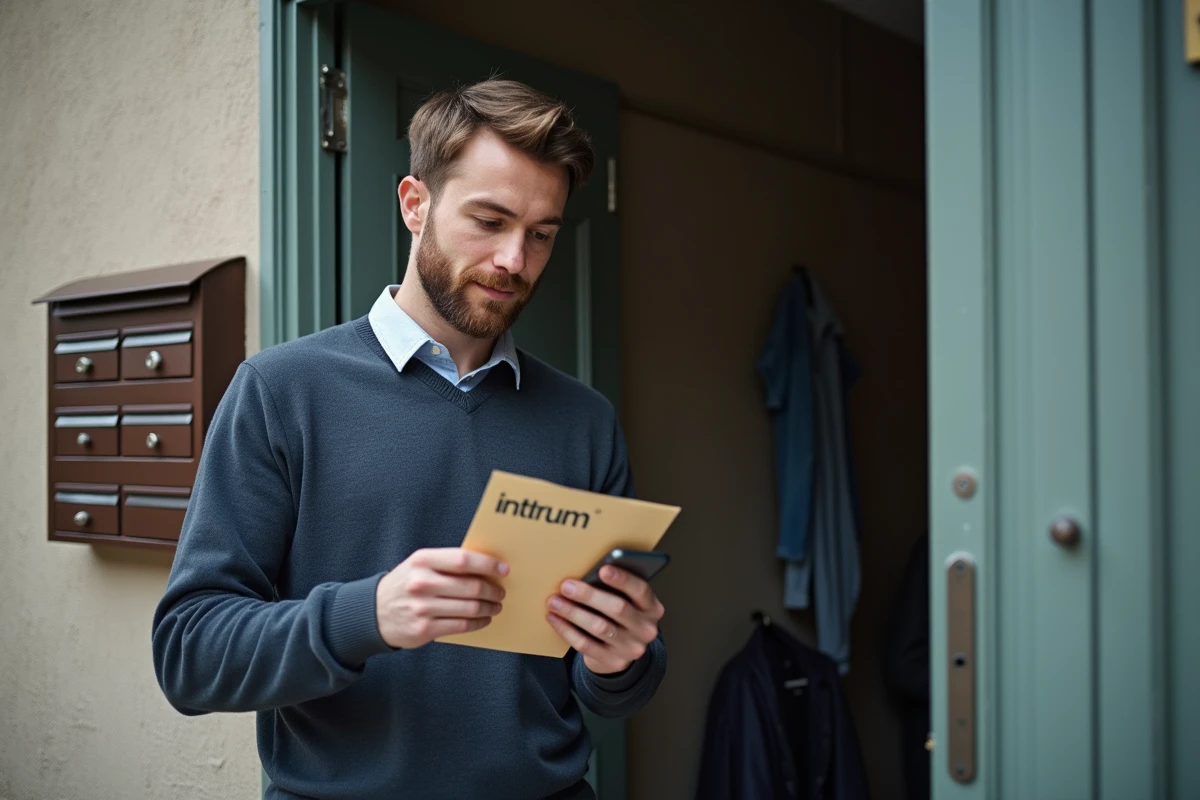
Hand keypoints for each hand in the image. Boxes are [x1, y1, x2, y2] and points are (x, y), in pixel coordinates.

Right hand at [376, 548, 508, 648]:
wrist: (373, 612)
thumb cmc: (405, 584)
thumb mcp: (419, 565)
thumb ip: (447, 564)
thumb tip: (486, 567)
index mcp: (422, 561)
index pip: (463, 560)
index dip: (488, 564)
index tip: (503, 569)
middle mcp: (421, 583)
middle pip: (470, 586)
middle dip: (492, 590)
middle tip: (500, 592)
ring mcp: (422, 608)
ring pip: (469, 608)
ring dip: (488, 607)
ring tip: (495, 605)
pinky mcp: (424, 629)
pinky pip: (461, 626)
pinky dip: (478, 622)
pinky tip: (483, 618)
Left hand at [546, 566, 664, 674]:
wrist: (621, 650)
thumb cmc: (620, 615)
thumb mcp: (627, 601)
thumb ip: (617, 589)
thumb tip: (588, 574)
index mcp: (652, 608)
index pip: (640, 590)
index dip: (622, 579)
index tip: (602, 569)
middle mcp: (646, 629)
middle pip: (618, 609)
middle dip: (589, 595)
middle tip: (566, 586)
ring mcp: (631, 648)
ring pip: (599, 627)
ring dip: (573, 612)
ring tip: (554, 601)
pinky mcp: (613, 661)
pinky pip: (586, 645)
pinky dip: (567, 630)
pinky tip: (555, 618)